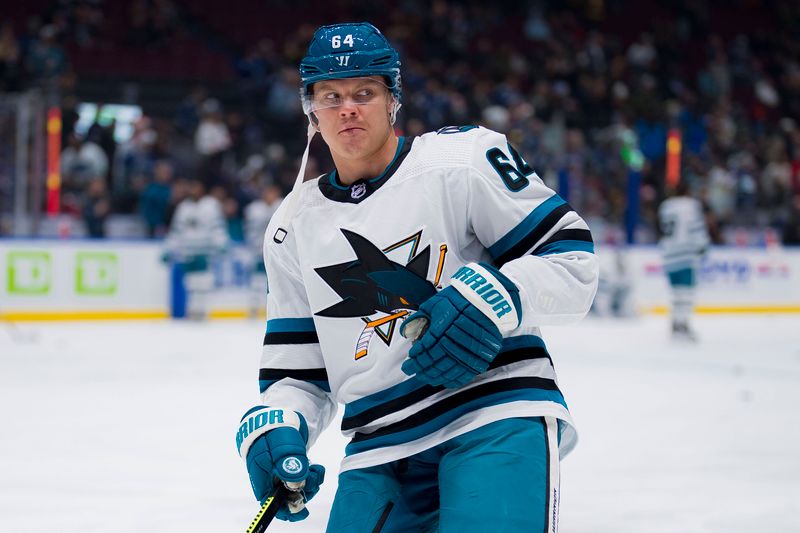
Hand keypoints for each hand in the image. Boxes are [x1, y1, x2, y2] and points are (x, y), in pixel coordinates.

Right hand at [236, 407, 324, 521]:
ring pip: (296, 489)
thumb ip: (289, 466)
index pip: (271, 503)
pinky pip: (301, 479)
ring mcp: (279, 473)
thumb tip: (296, 485)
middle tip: (314, 477)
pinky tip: (315, 467)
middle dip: (304, 492)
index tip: (303, 509)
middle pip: (287, 497)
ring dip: (310, 483)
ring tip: (317, 470)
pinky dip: (310, 476)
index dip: (286, 510)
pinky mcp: (288, 468)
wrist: (277, 414)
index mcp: (262, 478)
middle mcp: (269, 479)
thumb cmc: (275, 430)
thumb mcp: (283, 447)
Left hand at [400, 262, 520, 387]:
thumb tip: (406, 331)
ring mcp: (471, 349)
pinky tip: (444, 380)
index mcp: (445, 325)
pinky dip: (454, 379)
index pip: (427, 348)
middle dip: (421, 369)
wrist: (485, 297)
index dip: (416, 358)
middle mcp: (458, 338)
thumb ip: (418, 319)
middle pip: (437, 361)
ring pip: (450, 369)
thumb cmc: (457, 299)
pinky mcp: (482, 355)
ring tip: (424, 377)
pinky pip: (466, 373)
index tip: (408, 362)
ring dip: (435, 375)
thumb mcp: (434, 304)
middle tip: (411, 371)